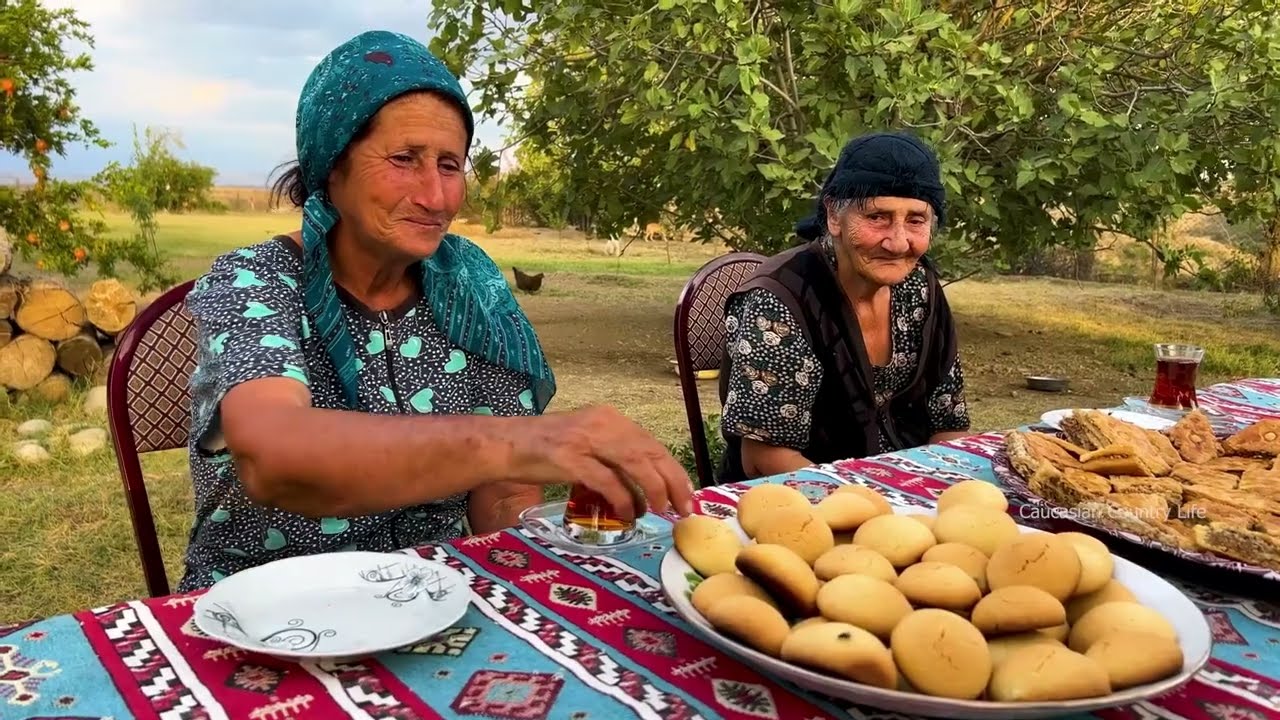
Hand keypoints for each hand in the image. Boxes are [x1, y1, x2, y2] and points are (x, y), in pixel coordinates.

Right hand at [513, 405, 694, 520]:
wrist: (503, 444)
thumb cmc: (543, 449)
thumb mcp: (585, 442)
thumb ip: (612, 456)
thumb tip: (642, 484)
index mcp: (608, 419)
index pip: (651, 444)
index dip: (673, 469)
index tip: (686, 492)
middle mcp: (602, 424)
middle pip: (650, 452)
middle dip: (672, 482)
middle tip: (684, 508)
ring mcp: (585, 441)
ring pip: (635, 464)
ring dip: (654, 490)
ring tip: (661, 511)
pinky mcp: (569, 460)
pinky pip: (607, 481)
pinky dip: (622, 500)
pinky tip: (627, 514)